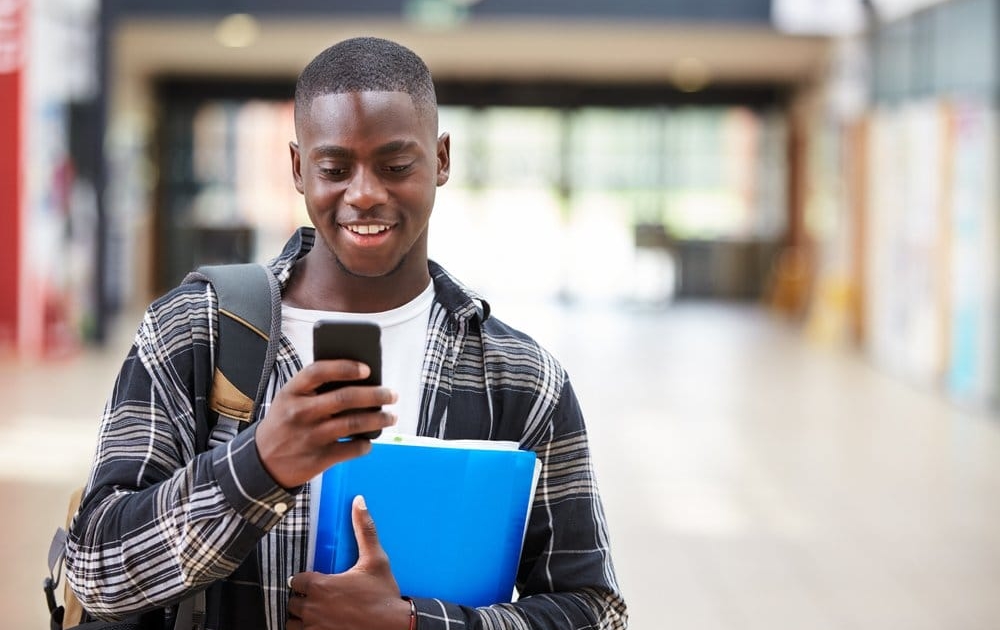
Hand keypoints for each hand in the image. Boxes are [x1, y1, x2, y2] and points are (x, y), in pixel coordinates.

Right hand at [255, 360, 397, 487]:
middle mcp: (300, 413)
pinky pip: (352, 449)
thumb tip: (360, 380)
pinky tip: (369, 440)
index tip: (367, 369)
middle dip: (376, 394)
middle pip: (345, 398)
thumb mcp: (289, 399)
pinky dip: (366, 444)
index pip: (319, 371)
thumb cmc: (284, 423)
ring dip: (379, 419)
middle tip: (392, 394)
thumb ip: (315, 388)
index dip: (345, 367)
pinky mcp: (318, 459)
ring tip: (391, 416)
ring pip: (354, 424)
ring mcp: (310, 437)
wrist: (261, 462)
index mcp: (292, 392)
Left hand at [287, 496, 410, 629]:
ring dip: (300, 618)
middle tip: (315, 598)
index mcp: (321, 586)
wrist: (395, 626)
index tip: (313, 581)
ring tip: (313, 614)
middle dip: (301, 599)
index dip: (303, 580)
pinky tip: (318, 626)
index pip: (296, 580)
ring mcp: (315, 627)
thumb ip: (365, 530)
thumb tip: (359, 501)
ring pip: (292, 622)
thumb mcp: (376, 560)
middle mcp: (313, 607)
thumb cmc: (384, 595)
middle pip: (292, 602)